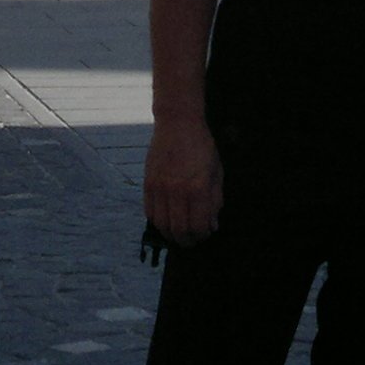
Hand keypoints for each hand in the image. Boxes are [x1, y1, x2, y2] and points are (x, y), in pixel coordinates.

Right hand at [141, 118, 223, 247]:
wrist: (178, 123)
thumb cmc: (202, 147)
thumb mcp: (216, 172)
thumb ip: (215, 200)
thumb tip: (211, 225)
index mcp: (198, 188)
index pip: (198, 226)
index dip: (202, 236)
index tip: (205, 235)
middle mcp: (177, 191)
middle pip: (179, 230)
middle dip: (186, 241)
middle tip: (192, 241)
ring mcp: (159, 188)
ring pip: (162, 224)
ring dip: (170, 234)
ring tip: (178, 234)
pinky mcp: (148, 183)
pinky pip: (150, 212)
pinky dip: (158, 222)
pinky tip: (166, 220)